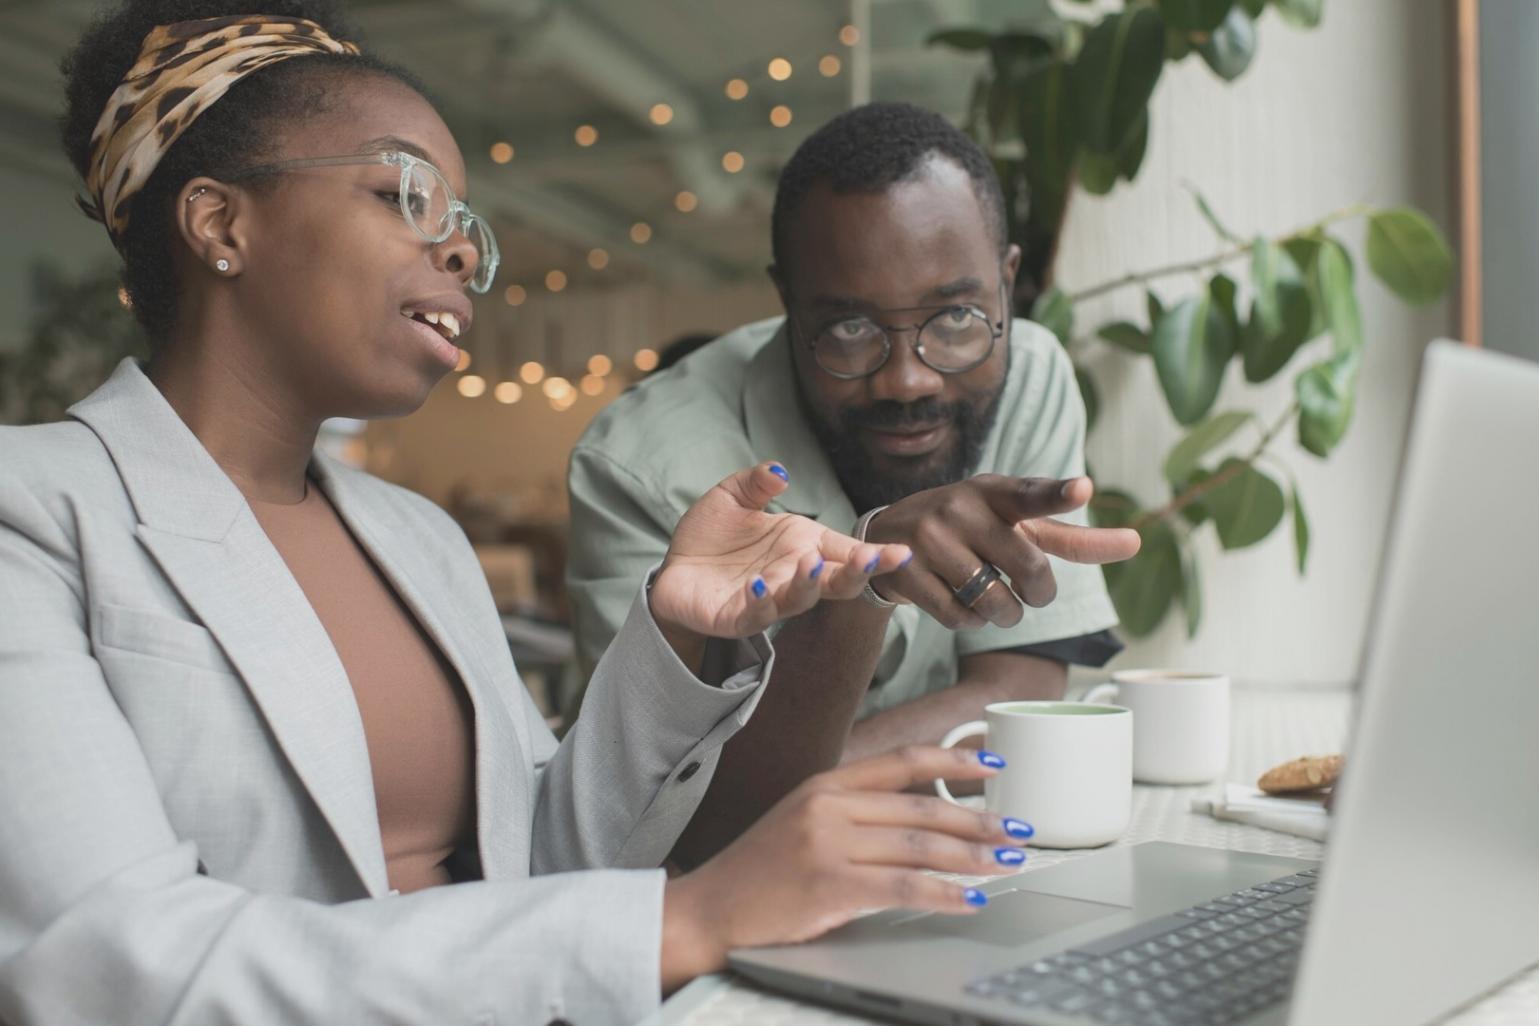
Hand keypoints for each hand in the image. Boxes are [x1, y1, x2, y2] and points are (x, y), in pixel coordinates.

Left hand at [649, 462, 911, 658]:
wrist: (675, 570)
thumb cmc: (713, 535)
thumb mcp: (732, 496)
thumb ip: (756, 483)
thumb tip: (780, 473)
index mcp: (804, 545)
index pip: (847, 551)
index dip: (876, 555)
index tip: (903, 553)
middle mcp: (794, 575)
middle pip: (837, 582)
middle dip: (857, 573)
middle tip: (871, 560)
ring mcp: (770, 600)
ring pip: (800, 599)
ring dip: (808, 584)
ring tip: (810, 563)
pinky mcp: (738, 617)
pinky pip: (756, 613)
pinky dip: (761, 601)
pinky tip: (759, 584)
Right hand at [659, 745, 1033, 985]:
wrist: (708, 910)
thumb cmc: (758, 875)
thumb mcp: (802, 823)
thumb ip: (852, 814)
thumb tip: (918, 822)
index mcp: (825, 785)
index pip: (902, 761)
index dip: (953, 760)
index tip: (992, 764)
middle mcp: (828, 805)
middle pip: (921, 807)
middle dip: (978, 819)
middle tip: (1017, 829)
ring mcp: (827, 843)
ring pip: (919, 845)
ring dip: (972, 855)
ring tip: (1006, 861)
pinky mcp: (828, 884)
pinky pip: (902, 886)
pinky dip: (945, 893)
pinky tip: (970, 900)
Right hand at [863, 475, 1140, 629]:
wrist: (890, 538)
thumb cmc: (972, 531)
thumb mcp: (1015, 525)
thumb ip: (1070, 537)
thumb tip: (1135, 542)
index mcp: (993, 491)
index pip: (1033, 494)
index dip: (1060, 494)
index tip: (1083, 489)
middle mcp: (961, 507)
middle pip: (1028, 568)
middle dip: (1039, 593)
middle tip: (1031, 593)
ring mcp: (929, 537)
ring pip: (994, 601)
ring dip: (1004, 614)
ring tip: (993, 600)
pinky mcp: (906, 569)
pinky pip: (960, 617)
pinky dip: (971, 622)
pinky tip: (962, 604)